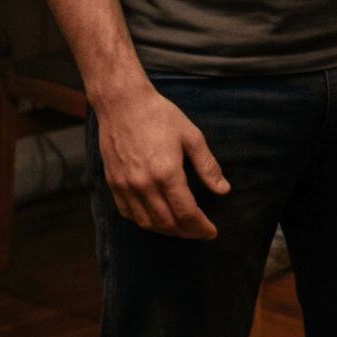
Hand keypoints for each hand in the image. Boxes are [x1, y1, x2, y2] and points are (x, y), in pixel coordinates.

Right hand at [94, 82, 228, 239]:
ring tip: (181, 229)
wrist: (123, 104)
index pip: (186, 213)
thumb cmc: (160, 116)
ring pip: (146, 222)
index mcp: (167, 173)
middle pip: (167, 223)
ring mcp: (126, 186)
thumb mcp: (192, 136)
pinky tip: (155, 219)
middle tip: (199, 232)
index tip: (211, 232)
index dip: (201, 227)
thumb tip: (223, 190)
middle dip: (187, 232)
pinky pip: (127, 213)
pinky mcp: (113, 183)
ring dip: (166, 231)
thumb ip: (207, 166)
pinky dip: (143, 222)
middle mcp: (144, 184)